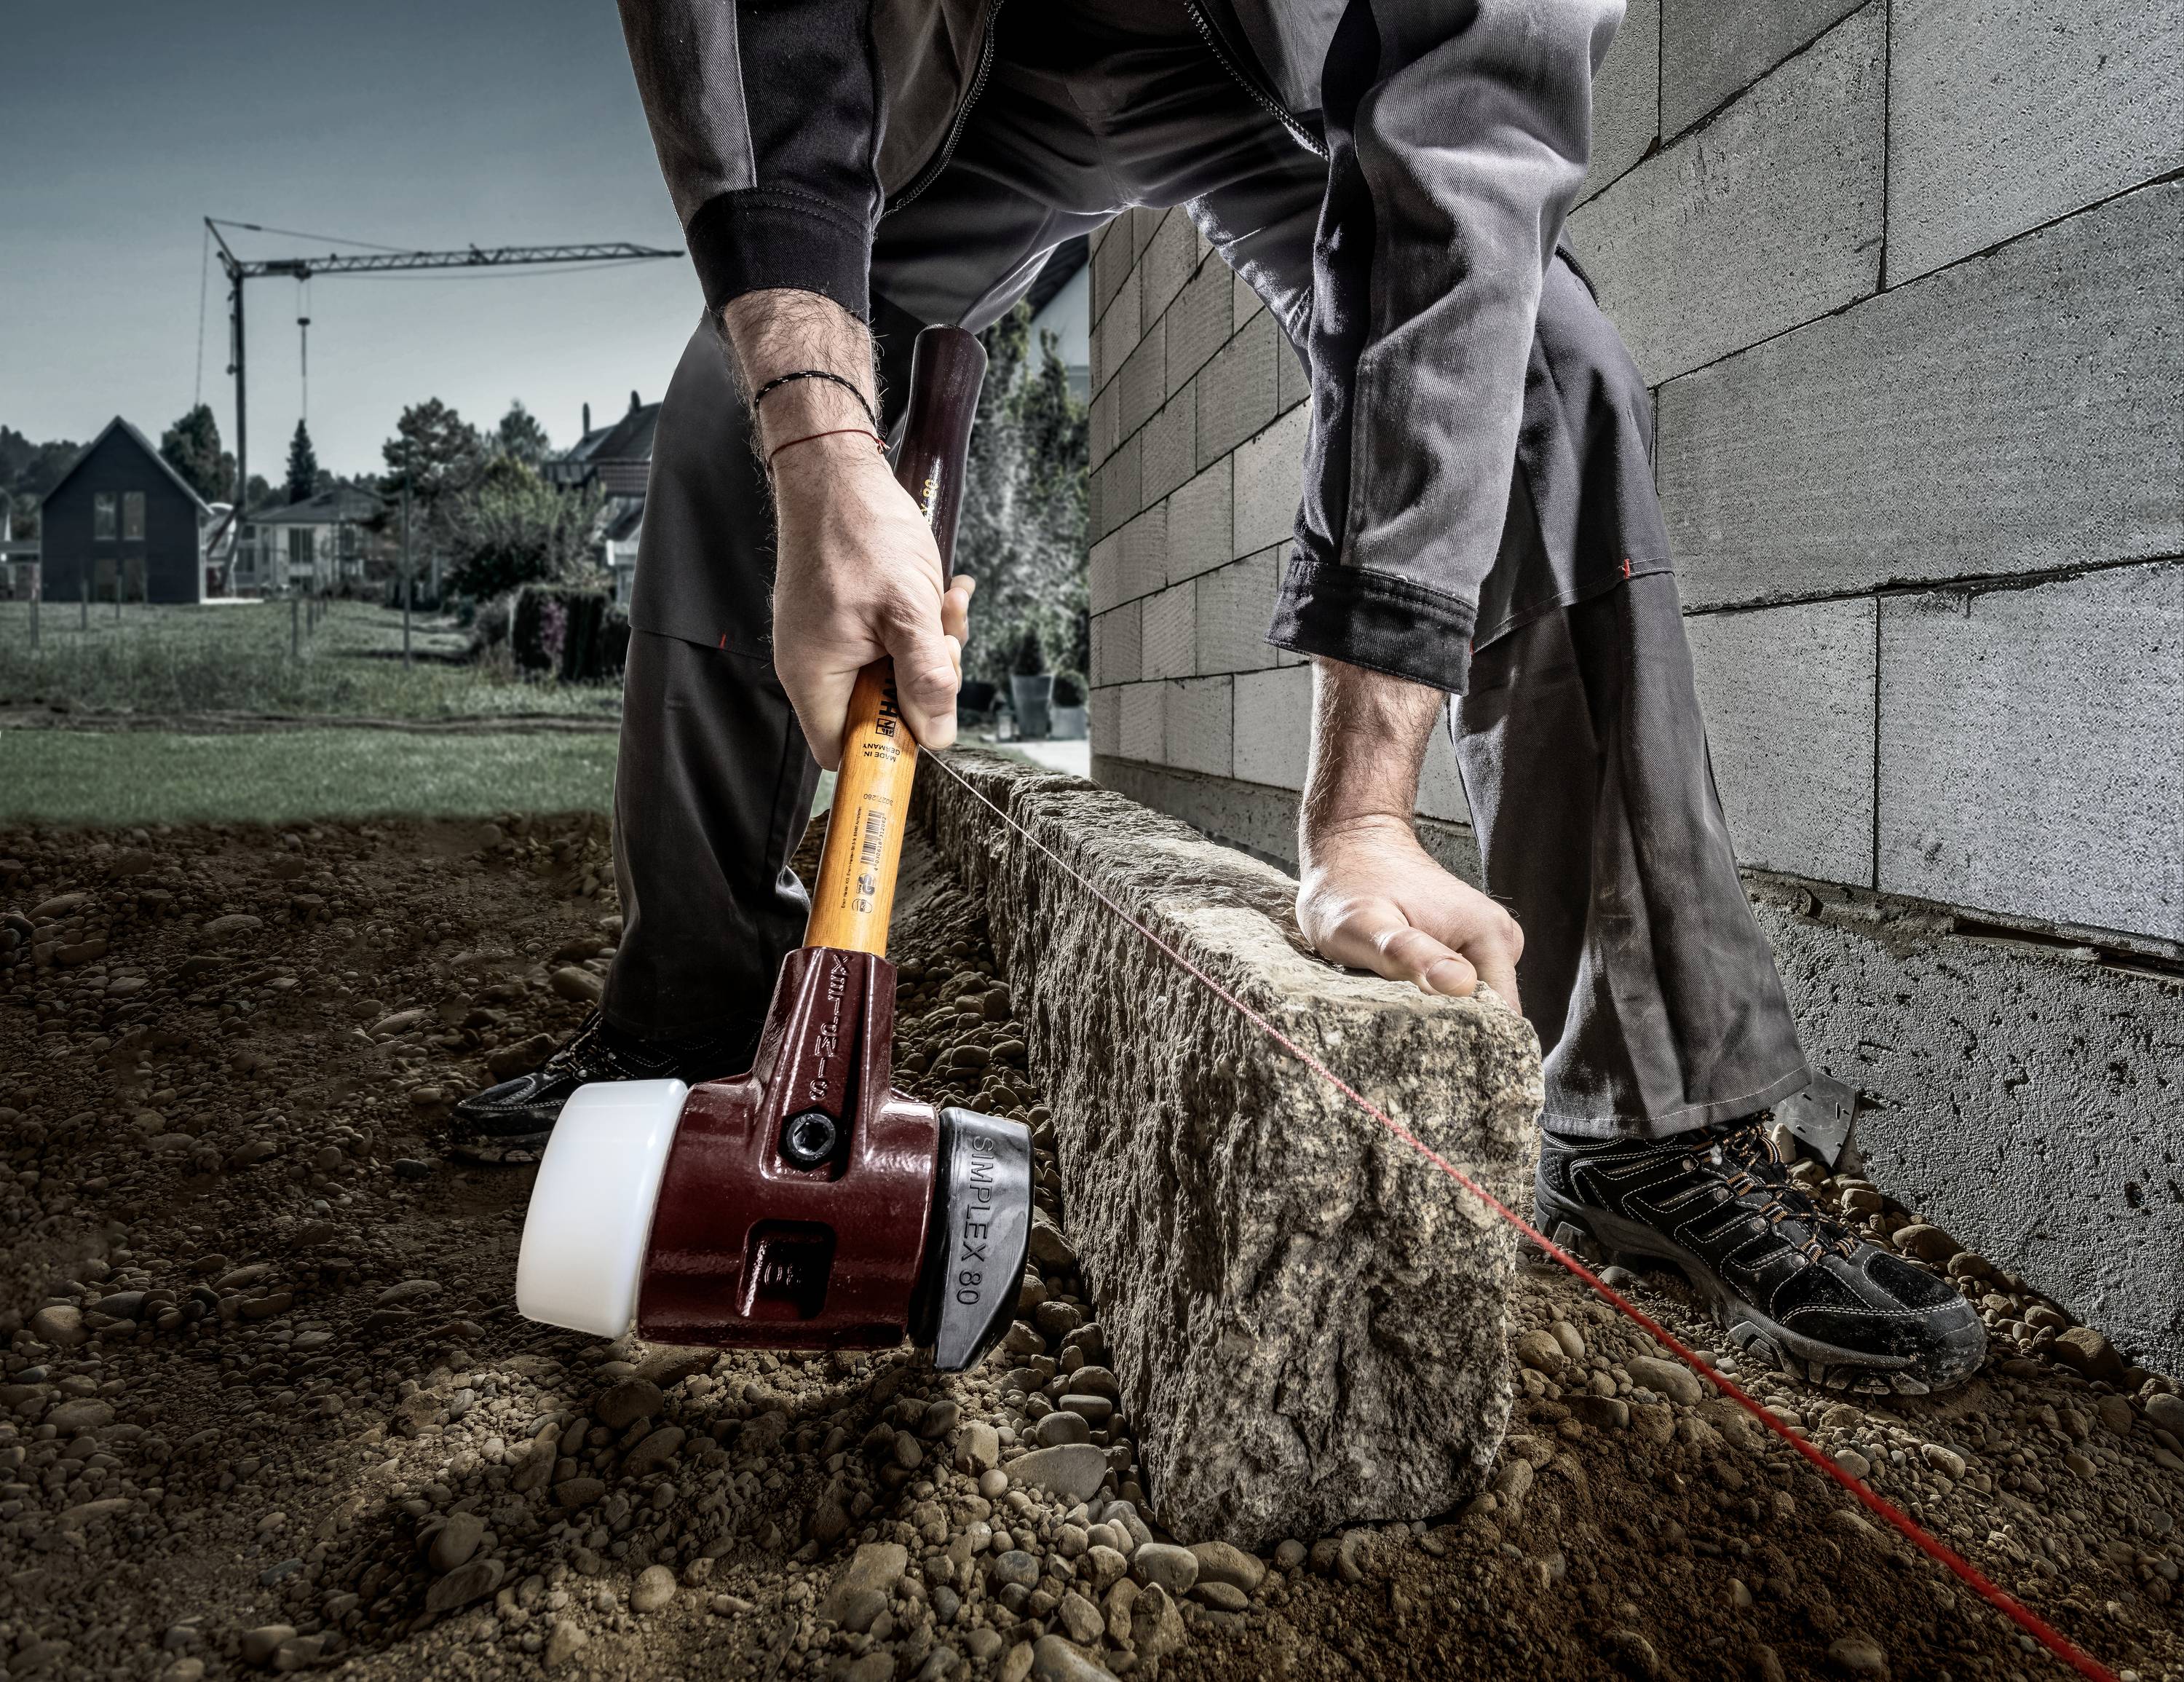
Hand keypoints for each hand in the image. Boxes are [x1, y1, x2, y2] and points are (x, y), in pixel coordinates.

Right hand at [717, 288, 973, 766]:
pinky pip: (894, 644)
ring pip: (896, 677)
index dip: (888, 750)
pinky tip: (941, 592)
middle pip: (881, 716)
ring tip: (943, 603)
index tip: (926, 727)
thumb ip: (926, 679)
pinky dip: (923, 626)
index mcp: (815, 678)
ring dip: (932, 649)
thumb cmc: (859, 531)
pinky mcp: (849, 621)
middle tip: (942, 645)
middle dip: (925, 686)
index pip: (845, 751)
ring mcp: (832, 643)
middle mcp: (816, 667)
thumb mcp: (909, 612)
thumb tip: (937, 734)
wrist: (835, 470)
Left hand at [1296, 657, 1522, 1012]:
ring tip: (1396, 1009)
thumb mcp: (1365, 925)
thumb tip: (1460, 985)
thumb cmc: (1349, 885)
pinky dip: (1430, 1006)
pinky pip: (1458, 997)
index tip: (1427, 1057)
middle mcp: (1498, 943)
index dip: (1470, 1047)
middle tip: (1400, 1031)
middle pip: (1490, 1020)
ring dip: (1438, 1022)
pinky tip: (1400, 997)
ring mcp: (1484, 949)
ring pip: (1472, 1011)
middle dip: (1450, 1036)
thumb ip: (1408, 955)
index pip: (1503, 1020)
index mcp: (1489, 935)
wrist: (1350, 847)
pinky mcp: (1466, 955)